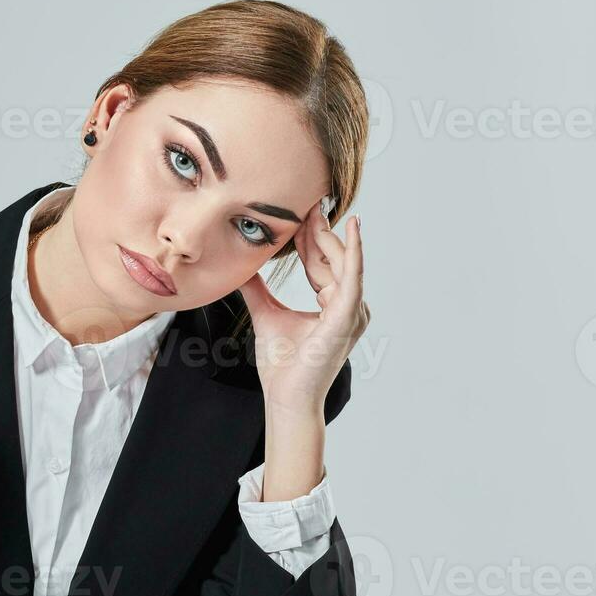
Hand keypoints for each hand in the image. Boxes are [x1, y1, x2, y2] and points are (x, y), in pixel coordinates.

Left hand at [237, 199, 369, 411]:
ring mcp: (351, 311)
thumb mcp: (265, 314)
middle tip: (309, 200)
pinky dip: (354, 252)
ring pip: (340, 262)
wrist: (285, 396)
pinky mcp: (348, 316)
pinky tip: (352, 228)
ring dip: (327, 235)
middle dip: (319, 229)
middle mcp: (347, 305)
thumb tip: (240, 269)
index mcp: (332, 304)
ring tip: (315, 209)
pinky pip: (353, 277)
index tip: (299, 212)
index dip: (309, 238)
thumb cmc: (282, 364)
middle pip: (331, 258)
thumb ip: (256, 290)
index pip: (320, 262)